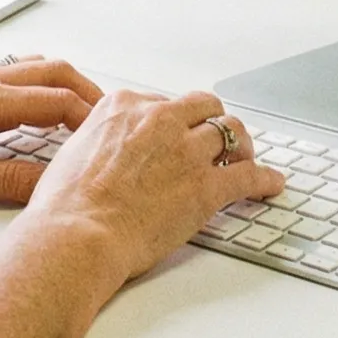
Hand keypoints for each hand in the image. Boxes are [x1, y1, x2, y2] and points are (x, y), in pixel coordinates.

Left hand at [0, 56, 102, 206]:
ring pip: (36, 68)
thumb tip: (54, 185)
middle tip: (113, 123)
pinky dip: (43, 87)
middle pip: (55, 71)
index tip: (112, 139)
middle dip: (90, 95)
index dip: (91, 119)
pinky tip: (43, 113)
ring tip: (87, 118)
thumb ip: (8, 181)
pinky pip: (17, 76)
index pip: (57, 100)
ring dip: (67, 87)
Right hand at [18, 88, 285, 283]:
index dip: (174, 122)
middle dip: (211, 122)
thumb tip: (107, 149)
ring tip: (244, 157)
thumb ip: (100, 140)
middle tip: (216, 140)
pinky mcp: (206, 186)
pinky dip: (264, 179)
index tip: (177, 135)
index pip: (163, 102)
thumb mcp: (74, 151)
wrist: (76, 235)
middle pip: (203, 106)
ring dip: (240, 144)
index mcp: (124, 107)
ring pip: (230, 132)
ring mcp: (186, 151)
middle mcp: (159, 120)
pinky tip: (271, 184)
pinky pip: (248, 176)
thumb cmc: (66, 205)